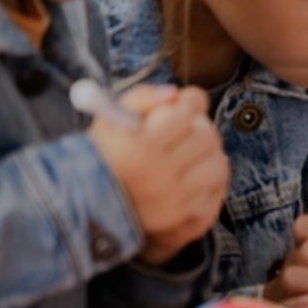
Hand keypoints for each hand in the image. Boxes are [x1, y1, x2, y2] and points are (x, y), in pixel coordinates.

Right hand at [88, 85, 228, 266]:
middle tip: (189, 125)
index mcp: (137, 147)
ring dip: (210, 151)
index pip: (183, 114)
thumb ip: (142, 98)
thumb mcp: (110, 119)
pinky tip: (197, 170)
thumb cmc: (103, 153)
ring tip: (194, 148)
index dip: (190, 102)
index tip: (187, 101)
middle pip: (205, 137)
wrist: (90, 201)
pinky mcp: (183, 213)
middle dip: (200, 125)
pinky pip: (216, 190)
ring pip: (217, 164)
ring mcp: (173, 197)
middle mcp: (158, 174)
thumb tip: (174, 93)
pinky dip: (213, 176)